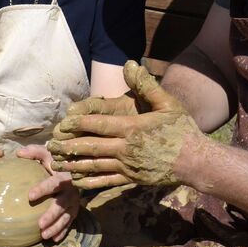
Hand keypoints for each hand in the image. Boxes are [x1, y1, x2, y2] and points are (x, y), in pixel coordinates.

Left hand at [17, 145, 79, 241]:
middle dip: (51, 216)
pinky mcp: (74, 211)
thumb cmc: (56, 163)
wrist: (76, 171)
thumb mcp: (47, 154)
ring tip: (44, 236)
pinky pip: (69, 223)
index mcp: (63, 177)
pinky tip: (53, 240)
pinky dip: (62, 231)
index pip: (53, 183)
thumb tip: (18, 153)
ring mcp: (74, 203)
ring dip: (56, 227)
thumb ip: (34, 152)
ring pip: (66, 217)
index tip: (29, 196)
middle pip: (61, 205)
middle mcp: (71, 191)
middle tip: (39, 224)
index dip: (42, 189)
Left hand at [48, 60, 204, 189]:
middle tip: (51, 145)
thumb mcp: (167, 103)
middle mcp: (127, 149)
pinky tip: (75, 180)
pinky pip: (106, 182)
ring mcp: (128, 166)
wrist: (196, 162)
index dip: (79, 124)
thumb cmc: (182, 130)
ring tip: (56, 162)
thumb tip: (130, 64)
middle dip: (69, 146)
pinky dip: (89, 182)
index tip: (63, 123)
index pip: (100, 125)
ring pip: (95, 166)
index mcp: (133, 128)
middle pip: (92, 147)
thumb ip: (146, 85)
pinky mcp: (131, 179)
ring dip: (73, 164)